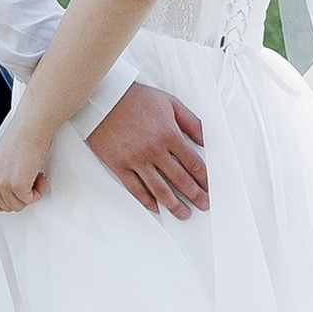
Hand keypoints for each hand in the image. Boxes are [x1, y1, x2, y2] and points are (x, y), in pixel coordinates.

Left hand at [0, 112, 52, 213]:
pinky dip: (39, 191)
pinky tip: (39, 176)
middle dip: (20, 197)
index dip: (5, 203)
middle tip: (27, 181)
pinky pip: (30, 200)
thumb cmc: (21, 138)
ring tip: (33, 175)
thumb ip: (0, 177)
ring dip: (30, 193)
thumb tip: (9, 192)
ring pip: (18, 205)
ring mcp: (2, 184)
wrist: (30, 127)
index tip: (15, 196)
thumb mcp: (1, 160)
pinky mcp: (17, 185)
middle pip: (6, 207)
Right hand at [85, 81, 208, 219]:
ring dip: (174, 205)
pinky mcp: (119, 165)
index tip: (208, 187)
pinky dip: (147, 201)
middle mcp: (154, 150)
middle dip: (195, 195)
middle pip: (180, 180)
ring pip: (159, 189)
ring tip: (184, 213)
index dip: (203, 178)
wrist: (104, 98)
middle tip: (203, 204)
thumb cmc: (136, 99)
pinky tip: (156, 207)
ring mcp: (136, 160)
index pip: (193, 163)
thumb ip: (191, 122)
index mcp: (169, 134)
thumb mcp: (170, 103)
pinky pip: (135, 188)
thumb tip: (206, 140)